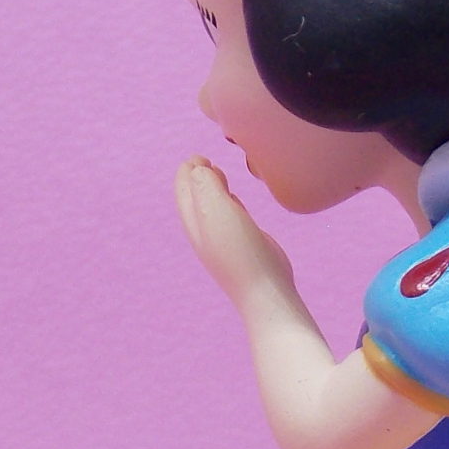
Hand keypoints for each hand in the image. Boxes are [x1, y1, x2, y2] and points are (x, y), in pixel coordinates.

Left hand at [174, 157, 294, 306]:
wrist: (265, 291)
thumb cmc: (240, 250)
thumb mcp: (218, 211)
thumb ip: (206, 187)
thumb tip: (198, 169)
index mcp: (194, 223)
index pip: (184, 191)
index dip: (188, 171)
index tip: (199, 157)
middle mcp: (205, 232)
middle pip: (195, 198)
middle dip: (198, 178)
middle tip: (206, 160)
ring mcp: (224, 240)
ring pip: (212, 208)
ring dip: (212, 189)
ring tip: (218, 174)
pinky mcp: (243, 245)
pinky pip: (230, 218)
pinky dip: (228, 204)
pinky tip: (235, 201)